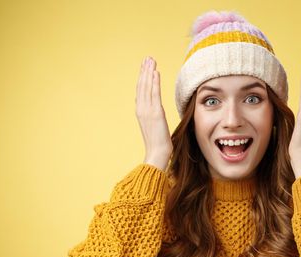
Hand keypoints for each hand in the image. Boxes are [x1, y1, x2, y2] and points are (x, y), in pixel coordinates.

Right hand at [135, 56, 172, 170]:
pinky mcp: (155, 113)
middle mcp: (141, 109)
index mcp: (141, 111)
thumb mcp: (155, 125)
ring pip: (146, 87)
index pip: (141, 90)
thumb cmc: (159, 142)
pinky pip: (154, 94)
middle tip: (148, 58)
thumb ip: (154, 115)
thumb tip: (156, 109)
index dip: (143, 77)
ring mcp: (147, 110)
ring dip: (149, 72)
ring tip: (151, 60)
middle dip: (144, 70)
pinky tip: (155, 72)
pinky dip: (154, 82)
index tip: (146, 66)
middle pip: (142, 85)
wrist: (157, 153)